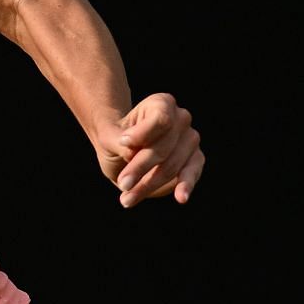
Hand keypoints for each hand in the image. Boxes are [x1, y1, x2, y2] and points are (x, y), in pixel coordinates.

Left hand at [97, 92, 203, 207]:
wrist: (124, 152)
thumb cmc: (116, 140)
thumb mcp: (108, 138)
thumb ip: (117, 141)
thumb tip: (132, 152)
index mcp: (162, 104)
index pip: (160, 119)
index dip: (143, 133)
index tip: (123, 143)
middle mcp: (181, 118)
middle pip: (163, 147)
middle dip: (140, 167)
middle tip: (122, 183)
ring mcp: (191, 139)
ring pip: (172, 165)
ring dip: (149, 184)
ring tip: (127, 199)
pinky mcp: (196, 159)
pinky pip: (192, 172)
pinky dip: (185, 185)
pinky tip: (181, 197)